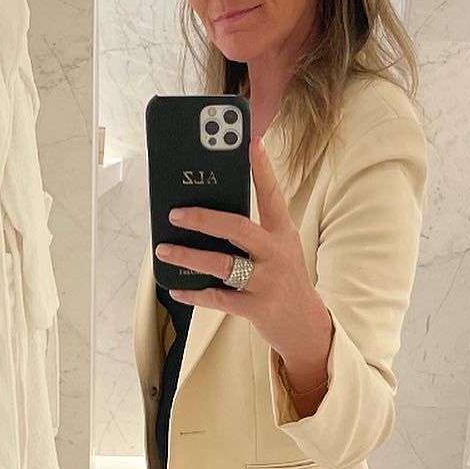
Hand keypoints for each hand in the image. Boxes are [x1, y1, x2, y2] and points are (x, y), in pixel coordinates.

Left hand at [153, 136, 333, 366]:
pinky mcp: (256, 307)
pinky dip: (194, 293)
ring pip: (222, 264)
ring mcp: (266, 281)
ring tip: (164, 250)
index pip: (271, 194)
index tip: (249, 143)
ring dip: (188, 257)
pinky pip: (217, 298)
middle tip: (175, 214)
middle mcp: (275, 253)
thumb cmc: (284, 281)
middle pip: (237, 228)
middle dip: (203, 218)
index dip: (261, 168)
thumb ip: (253, 232)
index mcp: (282, 233)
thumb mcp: (279, 249)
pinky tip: (176, 288)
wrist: (305, 325)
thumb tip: (206, 216)